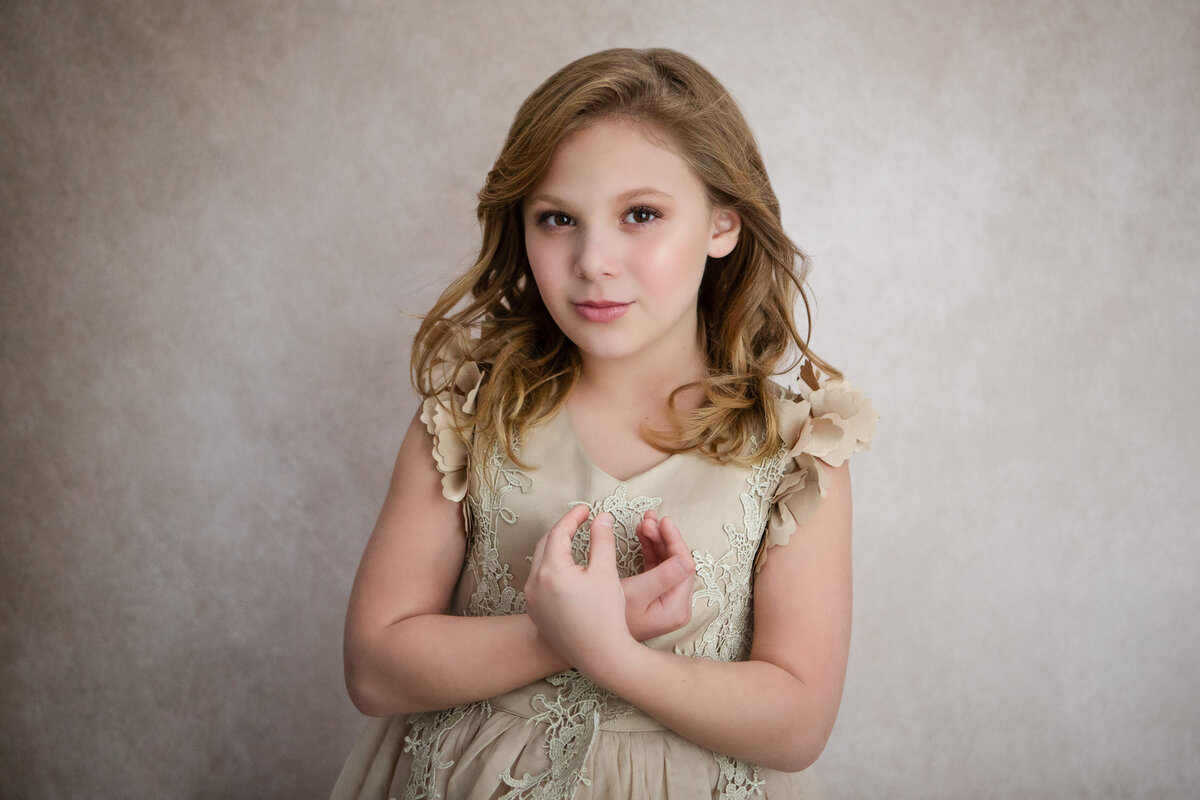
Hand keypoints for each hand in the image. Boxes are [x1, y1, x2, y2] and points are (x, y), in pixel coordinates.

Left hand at [525, 508, 636, 675]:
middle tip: (580, 521)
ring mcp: (532, 600)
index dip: (573, 517)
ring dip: (555, 549)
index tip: (587, 508)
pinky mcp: (535, 613)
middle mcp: (534, 584)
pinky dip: (551, 569)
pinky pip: (539, 582)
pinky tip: (566, 569)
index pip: (559, 532)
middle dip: (562, 530)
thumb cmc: (606, 614)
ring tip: (573, 540)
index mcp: (551, 570)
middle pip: (545, 545)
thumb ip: (602, 540)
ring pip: (540, 563)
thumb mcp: (606, 572)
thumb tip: (602, 517)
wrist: (599, 656)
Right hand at [623, 511, 694, 640]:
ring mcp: (666, 600)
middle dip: (664, 537)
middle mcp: (676, 606)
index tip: (663, 521)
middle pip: (677, 562)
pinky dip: (650, 549)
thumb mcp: (636, 593)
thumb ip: (662, 575)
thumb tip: (688, 558)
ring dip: (657, 539)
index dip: (674, 541)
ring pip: (667, 561)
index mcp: (676, 608)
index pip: (684, 566)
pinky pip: (657, 567)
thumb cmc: (611, 619)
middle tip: (650, 518)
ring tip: (645, 521)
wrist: (593, 637)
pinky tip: (642, 533)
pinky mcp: (655, 595)